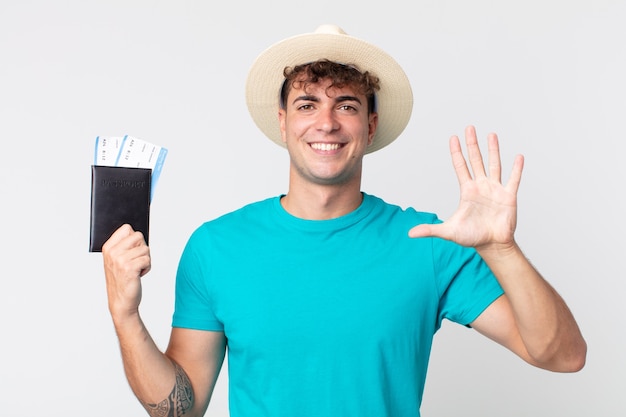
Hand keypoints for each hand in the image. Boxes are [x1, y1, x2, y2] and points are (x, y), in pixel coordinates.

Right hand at [102, 224, 150, 320]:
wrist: (121, 301)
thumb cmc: (122, 279)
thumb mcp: (116, 260)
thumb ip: (124, 245)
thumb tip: (138, 233)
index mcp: (108, 247)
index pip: (127, 228)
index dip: (134, 238)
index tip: (131, 249)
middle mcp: (113, 252)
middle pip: (139, 236)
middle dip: (142, 248)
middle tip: (135, 260)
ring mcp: (120, 260)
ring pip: (145, 249)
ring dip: (145, 260)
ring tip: (137, 269)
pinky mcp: (130, 268)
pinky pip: (148, 259)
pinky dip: (147, 267)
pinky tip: (139, 274)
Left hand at [409, 125, 523, 250]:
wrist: (492, 245)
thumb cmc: (472, 237)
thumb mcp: (449, 231)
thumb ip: (430, 230)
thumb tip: (410, 234)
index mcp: (467, 191)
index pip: (460, 166)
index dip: (456, 153)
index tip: (453, 138)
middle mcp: (481, 186)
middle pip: (476, 160)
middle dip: (472, 145)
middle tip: (469, 128)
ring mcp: (495, 190)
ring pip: (494, 165)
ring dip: (493, 150)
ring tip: (491, 135)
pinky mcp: (509, 196)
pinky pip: (513, 179)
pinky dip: (516, 169)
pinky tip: (518, 157)